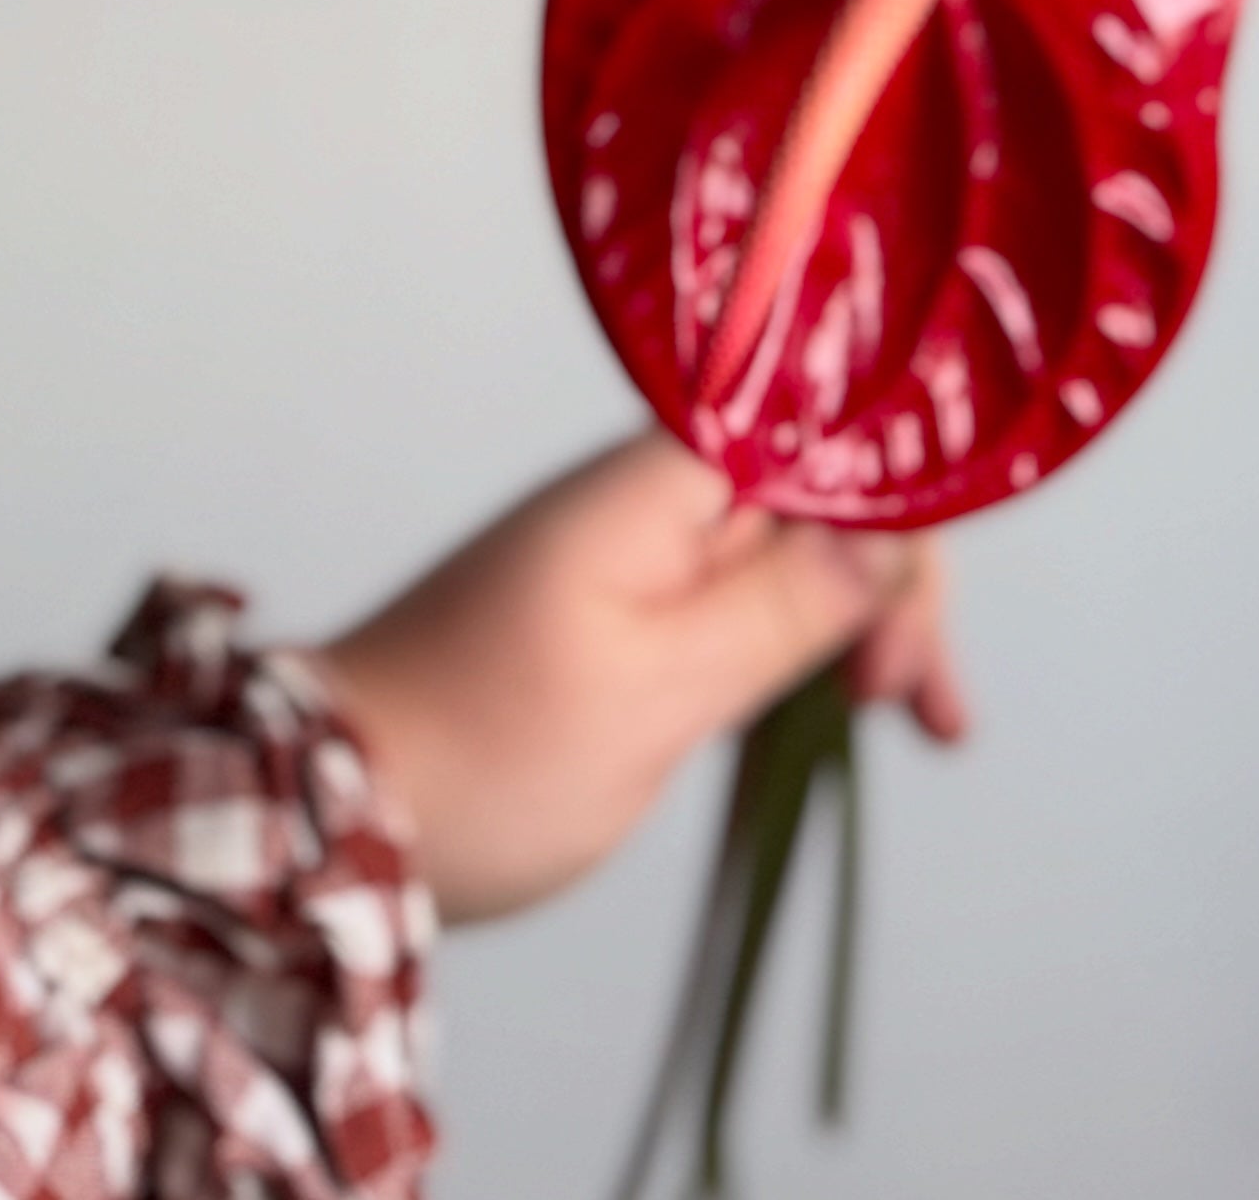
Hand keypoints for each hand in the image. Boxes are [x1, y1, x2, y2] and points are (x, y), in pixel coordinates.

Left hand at [305, 431, 968, 923]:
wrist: (333, 815)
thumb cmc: (484, 757)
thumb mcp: (656, 693)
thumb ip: (779, 608)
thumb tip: (889, 536)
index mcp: (651, 487)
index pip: (819, 443)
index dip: (896, 525)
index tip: (908, 653)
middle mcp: (645, 501)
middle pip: (817, 500)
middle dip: (891, 588)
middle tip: (925, 713)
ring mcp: (628, 560)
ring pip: (786, 557)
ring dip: (858, 625)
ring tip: (914, 721)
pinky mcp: (618, 620)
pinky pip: (737, 607)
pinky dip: (798, 653)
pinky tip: (840, 708)